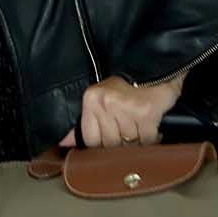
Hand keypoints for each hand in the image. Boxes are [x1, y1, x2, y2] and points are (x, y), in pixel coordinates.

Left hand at [59, 74, 184, 148]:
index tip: (111, 139)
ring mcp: (126, 108)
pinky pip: (146, 140)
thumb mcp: (99, 101)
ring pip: (129, 144)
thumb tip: (64, 143)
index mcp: (91, 100)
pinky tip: (150, 126)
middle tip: (128, 129)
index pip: (91, 140)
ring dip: (137, 140)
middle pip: (111, 144)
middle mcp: (105, 102)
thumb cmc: (125, 89)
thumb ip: (85, 124)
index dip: (102, 145)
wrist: (153, 71)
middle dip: (122, 142)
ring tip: (139, 126)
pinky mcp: (145, 113)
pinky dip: (151, 137)